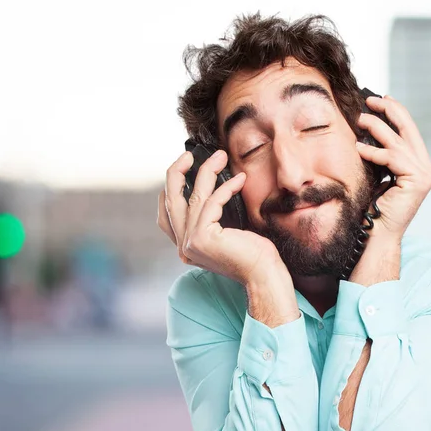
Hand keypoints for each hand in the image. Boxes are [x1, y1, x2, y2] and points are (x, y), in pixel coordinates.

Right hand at [157, 149, 286, 285]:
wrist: (264, 275)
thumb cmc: (253, 255)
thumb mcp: (227, 233)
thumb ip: (213, 218)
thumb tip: (210, 187)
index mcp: (186, 248)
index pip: (166, 216)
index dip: (169, 191)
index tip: (183, 170)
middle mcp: (183, 247)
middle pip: (170, 201)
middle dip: (176, 172)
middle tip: (189, 155)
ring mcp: (190, 243)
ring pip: (194, 196)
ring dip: (208, 172)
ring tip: (221, 157)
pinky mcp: (201, 238)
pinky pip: (212, 202)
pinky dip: (226, 187)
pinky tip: (240, 179)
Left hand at [355, 95, 430, 240]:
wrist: (377, 234)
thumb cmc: (374, 208)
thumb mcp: (378, 174)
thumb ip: (382, 154)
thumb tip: (368, 127)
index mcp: (419, 165)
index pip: (409, 132)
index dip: (396, 112)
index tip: (381, 99)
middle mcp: (426, 168)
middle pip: (409, 129)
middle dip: (390, 110)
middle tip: (370, 99)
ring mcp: (425, 175)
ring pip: (398, 142)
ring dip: (377, 127)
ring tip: (360, 120)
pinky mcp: (418, 181)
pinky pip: (392, 159)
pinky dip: (373, 152)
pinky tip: (358, 148)